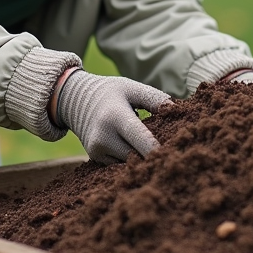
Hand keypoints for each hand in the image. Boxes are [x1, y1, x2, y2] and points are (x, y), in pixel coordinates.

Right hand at [55, 70, 169, 163]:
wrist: (75, 99)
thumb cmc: (110, 92)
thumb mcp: (131, 88)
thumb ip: (154, 98)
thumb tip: (177, 110)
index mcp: (115, 117)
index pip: (139, 138)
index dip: (156, 149)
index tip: (172, 155)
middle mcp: (103, 137)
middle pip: (137, 156)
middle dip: (153, 155)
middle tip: (171, 152)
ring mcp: (97, 151)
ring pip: (129, 163)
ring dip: (142, 158)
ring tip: (151, 147)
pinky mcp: (96, 158)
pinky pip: (120, 164)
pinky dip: (131, 159)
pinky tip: (136, 149)